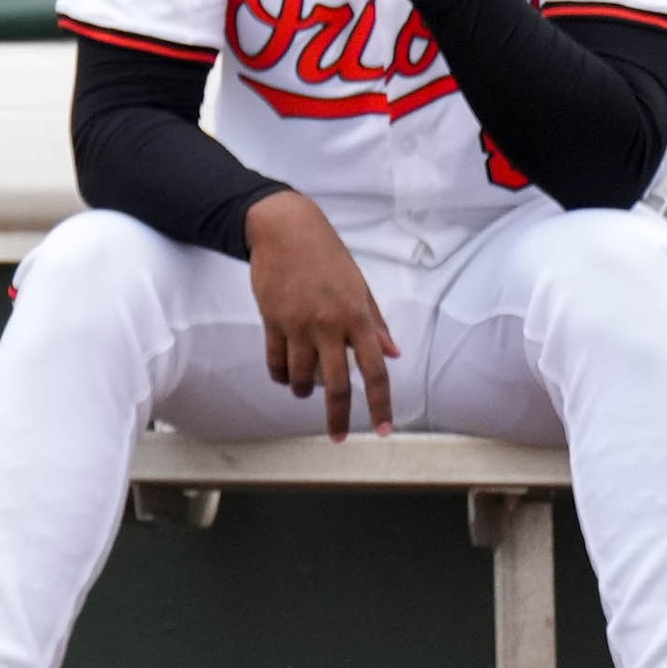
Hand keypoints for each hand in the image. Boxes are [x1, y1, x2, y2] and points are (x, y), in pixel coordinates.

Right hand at [243, 190, 399, 438]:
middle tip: (337, 437)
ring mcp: (298, 324)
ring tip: (305, 391)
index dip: (380, 404)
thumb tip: (394, 355)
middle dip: (338, 417)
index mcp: (357, 318)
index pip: (375, 371)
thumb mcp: (360, 288)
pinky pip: (276, 360)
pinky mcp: (272, 320)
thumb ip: (375, 324)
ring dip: (304, 391)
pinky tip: (286, 376)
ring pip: (301, 377)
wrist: (285, 230)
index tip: (384, 429)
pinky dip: (281, 375)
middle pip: (336, 384)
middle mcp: (329, 325)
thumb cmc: (328, 257)